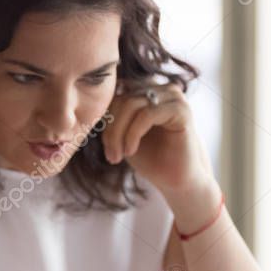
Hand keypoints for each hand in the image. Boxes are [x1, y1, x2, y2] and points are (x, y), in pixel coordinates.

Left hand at [101, 81, 213, 197]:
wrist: (176, 180)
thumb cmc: (151, 159)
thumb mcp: (123, 135)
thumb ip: (112, 117)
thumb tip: (90, 106)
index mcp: (148, 92)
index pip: (116, 95)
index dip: (106, 122)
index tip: (107, 149)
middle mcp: (161, 89)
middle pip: (122, 99)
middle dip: (111, 130)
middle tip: (111, 156)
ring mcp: (173, 97)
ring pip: (132, 104)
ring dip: (119, 134)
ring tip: (119, 155)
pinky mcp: (181, 110)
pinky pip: (147, 114)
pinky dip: (133, 134)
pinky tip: (130, 151)